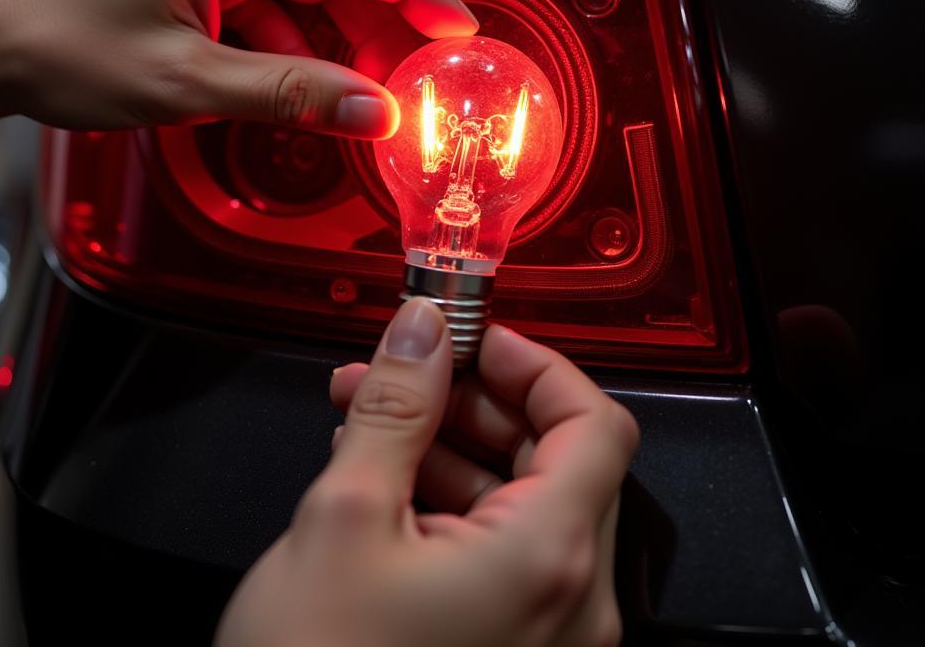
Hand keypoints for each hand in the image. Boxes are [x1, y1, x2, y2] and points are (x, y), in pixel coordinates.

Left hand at [0, 0, 476, 137]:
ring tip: (364, 90)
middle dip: (382, 19)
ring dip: (337, 35)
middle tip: (415, 77)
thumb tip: (371, 109)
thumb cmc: (55, 43)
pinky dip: (293, 37)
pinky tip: (299, 79)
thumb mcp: (183, 82)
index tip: (457, 28)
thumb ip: (287, 96)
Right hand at [215, 299, 638, 646]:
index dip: (534, 363)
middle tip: (400, 368)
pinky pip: (500, 555)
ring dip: (449, 446)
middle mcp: (573, 602)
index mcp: (551, 557)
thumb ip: (396, 406)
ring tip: (366, 416)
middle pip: (557, 458)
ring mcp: (546, 638)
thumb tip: (423, 325)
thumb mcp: (345, 516)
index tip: (470, 336)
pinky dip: (448, 504)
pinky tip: (381, 480)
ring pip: (521, 505)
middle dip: (473, 399)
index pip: (594, 421)